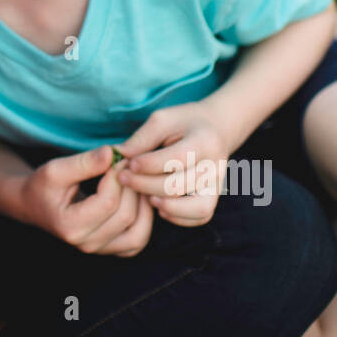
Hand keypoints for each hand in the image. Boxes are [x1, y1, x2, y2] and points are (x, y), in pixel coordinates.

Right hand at [16, 146, 154, 256]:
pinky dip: (145, 220)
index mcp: (71, 227)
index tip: (116, 157)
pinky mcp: (111, 249)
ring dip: (143, 204)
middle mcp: (87, 244)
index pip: (108, 202)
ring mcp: (100, 250)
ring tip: (136, 182)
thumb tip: (112, 152)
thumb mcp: (55, 169)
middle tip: (128, 165)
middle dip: (131, 186)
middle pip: (126, 216)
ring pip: (139, 232)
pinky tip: (138, 199)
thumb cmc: (43, 186)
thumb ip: (84, 162)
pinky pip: (139, 240)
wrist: (35, 205)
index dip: (117, 176)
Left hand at [116, 101, 230, 226]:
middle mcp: (216, 166)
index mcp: (204, 141)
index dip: (149, 164)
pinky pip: (201, 216)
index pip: (177, 159)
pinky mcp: (214, 196)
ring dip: (166, 205)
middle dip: (146, 184)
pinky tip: (159, 204)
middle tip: (123, 178)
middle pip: (180, 185)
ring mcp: (218, 184)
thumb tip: (118, 156)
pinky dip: (179, 216)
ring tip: (144, 197)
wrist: (216, 128)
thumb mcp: (162, 120)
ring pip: (196, 207)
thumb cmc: (184, 122)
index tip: (128, 163)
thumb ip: (142, 138)